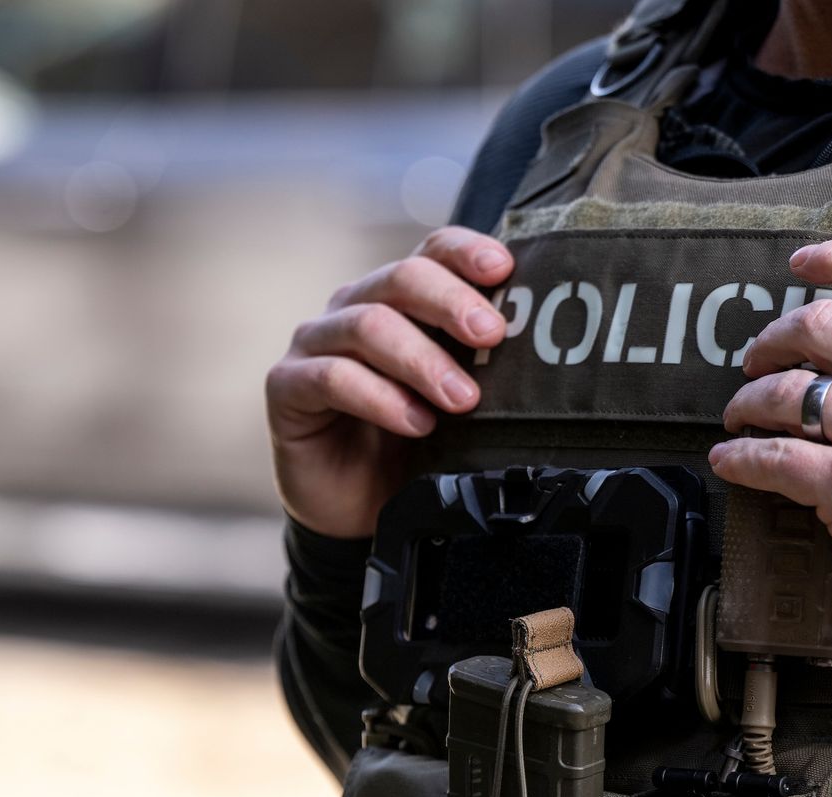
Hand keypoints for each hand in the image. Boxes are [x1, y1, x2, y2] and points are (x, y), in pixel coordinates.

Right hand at [266, 227, 512, 538]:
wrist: (356, 508)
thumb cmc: (412, 447)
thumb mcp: (457, 405)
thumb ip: (482, 369)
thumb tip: (544, 355)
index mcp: (401, 300)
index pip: (431, 252)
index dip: (466, 252)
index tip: (504, 270)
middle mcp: (355, 308)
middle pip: (401, 278)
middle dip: (451, 303)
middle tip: (492, 337)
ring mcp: (317, 343)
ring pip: (367, 324)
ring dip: (421, 360)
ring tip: (462, 399)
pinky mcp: (287, 386)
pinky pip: (332, 377)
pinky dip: (380, 398)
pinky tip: (415, 422)